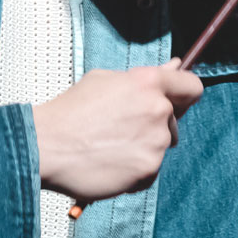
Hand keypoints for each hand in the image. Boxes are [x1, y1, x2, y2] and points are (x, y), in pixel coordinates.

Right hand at [31, 60, 202, 202]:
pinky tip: (108, 163)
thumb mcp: (105, 81)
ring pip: (160, 146)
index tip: (177, 102)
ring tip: (108, 146)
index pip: (192, 87)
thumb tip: (174, 67)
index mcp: (148, 82)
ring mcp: (155, 141)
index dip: (185, 95)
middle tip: (121, 128)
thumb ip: (144, 77)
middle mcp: (157, 110)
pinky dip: (133, 170)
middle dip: (154, 124)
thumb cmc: (69, 112)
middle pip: (174, 121)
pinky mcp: (148, 169)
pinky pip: (149, 170)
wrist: (46, 146)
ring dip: (142, 148)